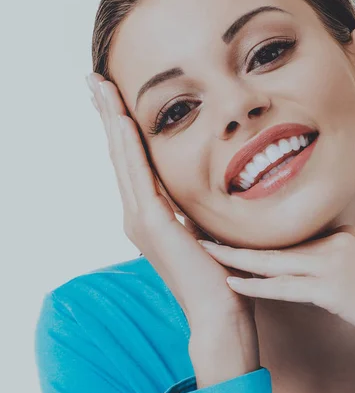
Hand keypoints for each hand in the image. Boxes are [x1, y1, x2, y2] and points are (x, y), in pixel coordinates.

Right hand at [86, 73, 259, 381]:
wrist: (219, 313)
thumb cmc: (219, 275)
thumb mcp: (205, 230)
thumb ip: (194, 209)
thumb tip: (203, 190)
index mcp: (151, 215)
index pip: (133, 162)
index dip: (122, 129)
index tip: (116, 98)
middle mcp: (139, 215)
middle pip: (120, 153)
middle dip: (108, 114)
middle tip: (95, 79)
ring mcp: (141, 220)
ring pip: (122, 158)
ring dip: (112, 119)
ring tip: (99, 86)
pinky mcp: (153, 225)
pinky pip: (138, 175)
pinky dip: (128, 145)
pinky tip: (121, 118)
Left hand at [198, 224, 354, 368]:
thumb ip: (336, 262)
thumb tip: (309, 268)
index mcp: (342, 233)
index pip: (289, 232)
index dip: (255, 232)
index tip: (227, 227)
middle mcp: (336, 240)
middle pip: (275, 240)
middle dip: (235, 236)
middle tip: (201, 228)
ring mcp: (335, 262)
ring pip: (273, 260)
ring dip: (234, 257)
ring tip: (203, 250)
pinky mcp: (334, 288)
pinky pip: (285, 286)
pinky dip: (256, 285)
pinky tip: (231, 282)